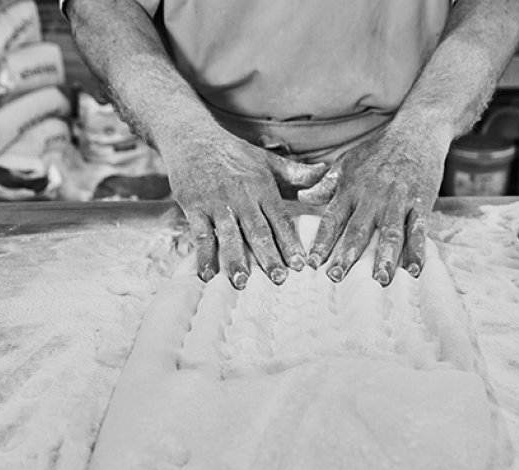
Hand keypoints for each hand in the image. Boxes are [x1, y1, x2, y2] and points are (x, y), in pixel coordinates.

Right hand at [167, 128, 328, 288]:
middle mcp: (242, 196)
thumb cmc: (234, 153)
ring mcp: (217, 202)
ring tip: (242, 282)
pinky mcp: (194, 206)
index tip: (300, 265)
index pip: (280, 219)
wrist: (192, 137)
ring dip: (235, 260)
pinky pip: (200, 233)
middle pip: (258, 230)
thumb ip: (297, 173)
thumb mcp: (268, 160)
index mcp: (262, 188)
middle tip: (278, 280)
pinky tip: (207, 274)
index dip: (290, 242)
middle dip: (268, 256)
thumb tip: (325, 172)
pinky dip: (203, 255)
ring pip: (229, 235)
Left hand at [298, 119, 449, 285]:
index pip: (332, 220)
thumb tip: (301, 198)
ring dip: (385, 258)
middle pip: (358, 231)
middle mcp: (372, 198)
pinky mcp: (421, 203)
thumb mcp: (347, 162)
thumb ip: (325, 184)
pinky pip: (419, 229)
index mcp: (351, 190)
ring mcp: (397, 201)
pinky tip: (415, 270)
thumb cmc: (379, 150)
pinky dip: (418, 250)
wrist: (416, 130)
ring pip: (390, 233)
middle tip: (336, 278)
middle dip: (347, 255)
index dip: (321, 243)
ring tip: (380, 280)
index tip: (311, 264)